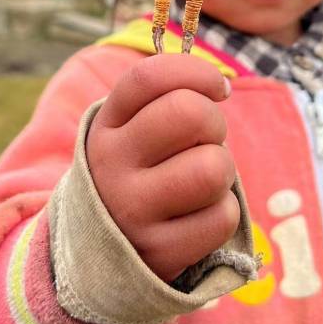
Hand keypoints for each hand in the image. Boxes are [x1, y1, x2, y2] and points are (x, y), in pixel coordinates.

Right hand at [86, 53, 238, 283]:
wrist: (99, 251)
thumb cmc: (140, 170)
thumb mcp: (132, 129)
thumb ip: (166, 97)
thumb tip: (219, 85)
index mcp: (106, 125)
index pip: (150, 77)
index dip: (197, 72)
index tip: (217, 88)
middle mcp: (111, 165)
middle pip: (190, 114)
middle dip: (215, 123)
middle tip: (207, 140)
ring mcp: (132, 211)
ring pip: (212, 168)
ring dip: (221, 171)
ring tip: (203, 179)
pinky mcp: (159, 251)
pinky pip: (222, 217)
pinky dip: (223, 213)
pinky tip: (199, 216)